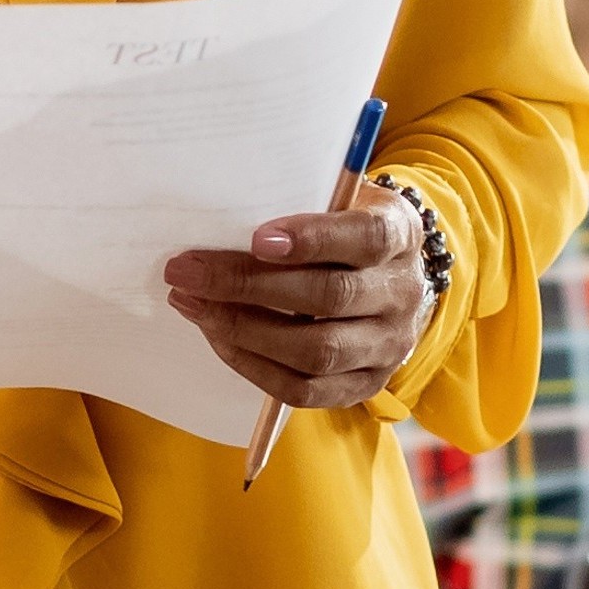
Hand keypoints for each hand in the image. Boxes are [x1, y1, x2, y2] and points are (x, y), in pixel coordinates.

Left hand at [164, 190, 432, 413]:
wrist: (392, 275)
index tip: (257, 238)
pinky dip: (254, 366)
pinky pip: (305, 390)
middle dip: (248, 285)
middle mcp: (402, 294)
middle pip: (330, 297)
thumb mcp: (341, 198)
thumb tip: (222, 213)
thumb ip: (300, 200)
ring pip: (316, 352)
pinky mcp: (366, 384)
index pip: (366, 238)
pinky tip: (218, 337)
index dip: (313, 239)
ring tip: (193, 306)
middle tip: (187, 272)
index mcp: (401, 234)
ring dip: (243, 330)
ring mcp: (389, 345)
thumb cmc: (346, 227)